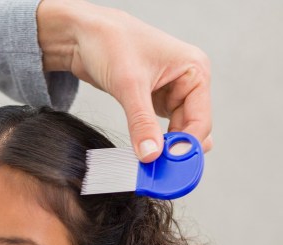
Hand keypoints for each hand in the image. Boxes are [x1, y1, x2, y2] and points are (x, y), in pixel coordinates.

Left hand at [37, 0, 211, 160]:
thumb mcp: (129, 85)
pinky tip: (143, 153)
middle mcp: (187, 81)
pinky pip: (159, 129)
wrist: (81, 34)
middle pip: (191, 129)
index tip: (170, 167)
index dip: (186, 146)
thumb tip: (152, 155)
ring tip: (148, 164)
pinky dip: (152, 142)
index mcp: (194, 70)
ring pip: (176, 132)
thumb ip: (142, 123)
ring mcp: (171, 92)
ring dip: (163, 148)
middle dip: (176, 150)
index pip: (201, 119)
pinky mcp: (153, 100)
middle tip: (159, 171)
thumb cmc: (109, 41)